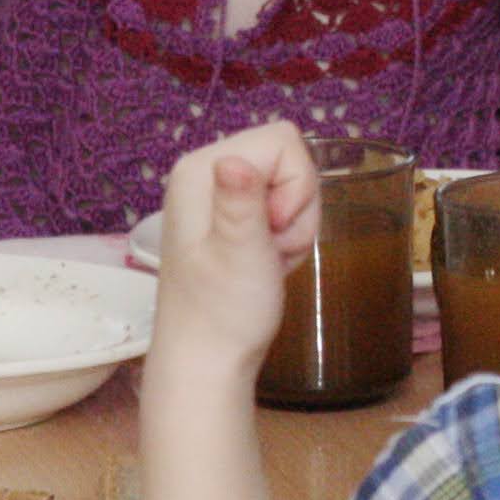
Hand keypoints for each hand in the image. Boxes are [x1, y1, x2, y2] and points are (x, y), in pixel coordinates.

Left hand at [153, 119, 319, 384]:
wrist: (208, 358)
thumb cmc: (224, 312)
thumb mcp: (240, 256)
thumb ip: (240, 203)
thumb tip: (235, 159)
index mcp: (201, 169)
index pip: (284, 140)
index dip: (295, 186)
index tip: (271, 229)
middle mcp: (206, 171)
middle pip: (289, 158)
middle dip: (297, 206)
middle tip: (271, 248)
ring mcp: (218, 194)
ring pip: (291, 184)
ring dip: (295, 225)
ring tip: (268, 259)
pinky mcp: (230, 215)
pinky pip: (281, 205)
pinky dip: (287, 235)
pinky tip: (267, 262)